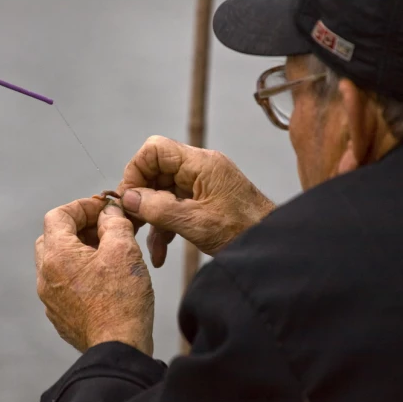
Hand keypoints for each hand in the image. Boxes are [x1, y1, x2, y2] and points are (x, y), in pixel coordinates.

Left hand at [35, 197, 154, 355]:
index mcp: (57, 255)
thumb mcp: (124, 250)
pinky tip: (103, 277)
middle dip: (78, 227)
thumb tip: (108, 212)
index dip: (82, 206)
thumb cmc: (122, 300)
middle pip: (53, 237)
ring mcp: (50, 298)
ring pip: (58, 261)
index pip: (58, 216)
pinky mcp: (60, 315)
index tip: (103, 208)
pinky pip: (63, 283)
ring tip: (107, 252)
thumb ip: (114, 222)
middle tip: (104, 228)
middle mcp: (46, 275)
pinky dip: (78, 272)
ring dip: (78, 250)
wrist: (117, 348)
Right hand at [117, 136, 275, 266]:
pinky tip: (162, 251)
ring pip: (163, 192)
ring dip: (153, 219)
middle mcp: (201, 169)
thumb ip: (159, 208)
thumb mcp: (195, 223)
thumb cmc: (245, 231)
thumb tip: (129, 199)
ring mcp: (203, 184)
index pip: (155, 149)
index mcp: (201, 164)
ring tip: (150, 246)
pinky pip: (175, 206)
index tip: (129, 199)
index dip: (136, 171)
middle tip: (133, 223)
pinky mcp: (205, 201)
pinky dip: (166, 226)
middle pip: (156, 171)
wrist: (273, 246)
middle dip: (142, 200)